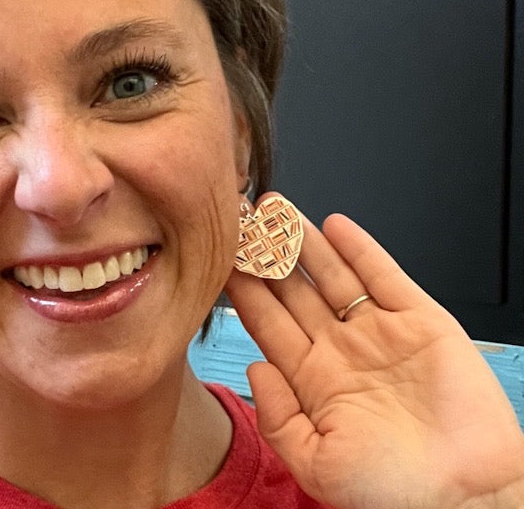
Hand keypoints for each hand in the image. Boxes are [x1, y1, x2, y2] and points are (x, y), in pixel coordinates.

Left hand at [225, 197, 523, 508]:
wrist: (469, 499)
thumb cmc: (394, 493)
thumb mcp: (318, 465)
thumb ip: (278, 418)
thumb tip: (253, 369)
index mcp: (313, 381)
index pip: (268, 322)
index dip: (245, 289)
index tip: (221, 257)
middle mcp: (341, 350)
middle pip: (294, 291)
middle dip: (267, 256)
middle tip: (243, 221)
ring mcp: (379, 333)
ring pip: (333, 276)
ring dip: (305, 242)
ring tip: (277, 211)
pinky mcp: (421, 322)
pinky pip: (385, 276)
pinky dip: (360, 249)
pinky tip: (334, 225)